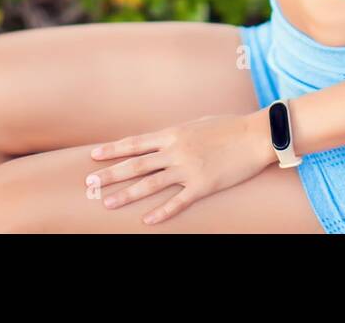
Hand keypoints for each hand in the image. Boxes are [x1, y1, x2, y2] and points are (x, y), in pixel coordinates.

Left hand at [83, 112, 274, 225]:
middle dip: (110, 174)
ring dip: (127, 194)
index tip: (93, 155)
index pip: (135, 143)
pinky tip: (147, 221)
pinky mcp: (202, 185)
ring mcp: (188, 169)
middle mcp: (175, 151)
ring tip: (108, 204)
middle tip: (89, 184)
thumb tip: (161, 141)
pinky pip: (178, 202)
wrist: (255, 135)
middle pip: (136, 164)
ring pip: (150, 184)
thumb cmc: (228, 127)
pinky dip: (161, 212)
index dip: (113, 149)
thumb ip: (176, 134)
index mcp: (172, 134)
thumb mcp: (196, 124)